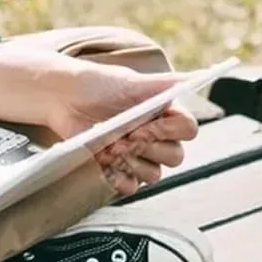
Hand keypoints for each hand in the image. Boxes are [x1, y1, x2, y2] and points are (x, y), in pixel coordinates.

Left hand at [39, 62, 200, 197]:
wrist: (62, 96)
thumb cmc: (96, 84)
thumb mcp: (129, 81)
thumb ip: (164, 83)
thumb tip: (200, 76)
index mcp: (164, 113)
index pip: (187, 129)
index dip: (168, 131)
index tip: (142, 125)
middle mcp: (157, 136)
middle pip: (175, 156)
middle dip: (148, 148)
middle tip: (122, 138)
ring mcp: (138, 154)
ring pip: (154, 174)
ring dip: (132, 163)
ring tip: (108, 148)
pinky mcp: (118, 168)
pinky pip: (131, 186)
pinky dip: (120, 178)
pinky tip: (105, 164)